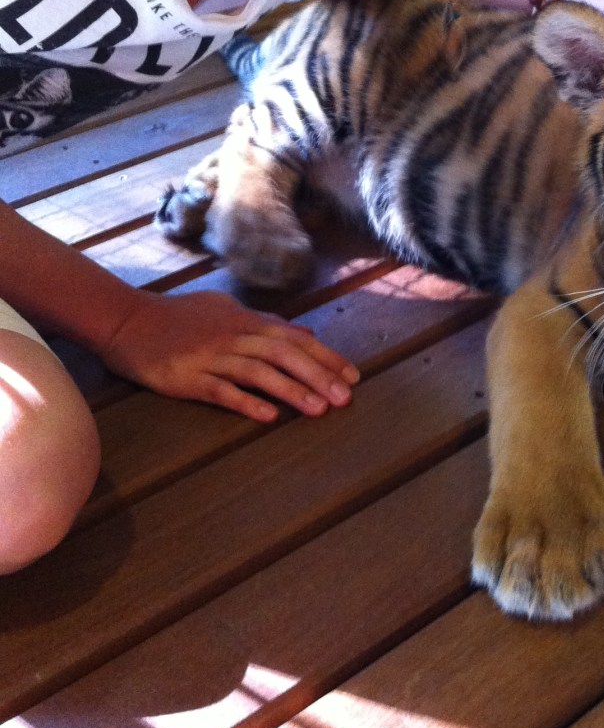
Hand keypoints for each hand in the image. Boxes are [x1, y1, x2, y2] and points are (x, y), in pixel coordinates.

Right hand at [100, 290, 359, 423]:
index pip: (294, 338)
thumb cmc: (178, 316)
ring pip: (259, 373)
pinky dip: (246, 403)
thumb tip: (305, 333)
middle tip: (346, 398)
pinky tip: (269, 417)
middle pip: (283, 354)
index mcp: (244, 321)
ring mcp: (210, 357)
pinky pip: (221, 391)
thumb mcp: (225, 310)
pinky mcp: (187, 378)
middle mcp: (232, 336)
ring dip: (291, 391)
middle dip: (318, 375)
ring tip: (319, 409)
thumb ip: (265, 321)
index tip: (352, 375)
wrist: (126, 320)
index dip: (325, 357)